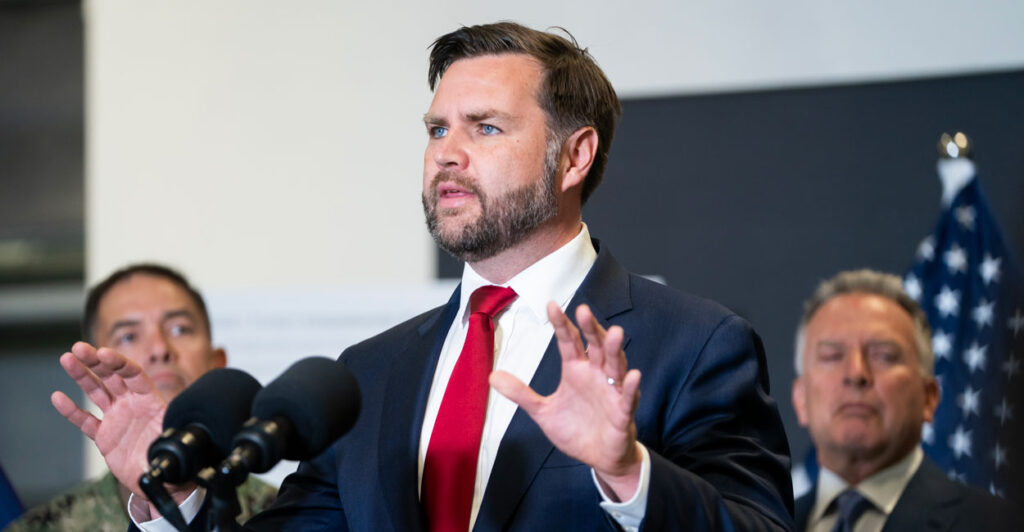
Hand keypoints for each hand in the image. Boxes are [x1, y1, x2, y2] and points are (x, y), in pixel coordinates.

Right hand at [51, 342, 167, 497]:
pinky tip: (58, 397)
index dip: (119, 363)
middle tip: (78, 347)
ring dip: (82, 376)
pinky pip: (85, 420)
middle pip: (112, 377)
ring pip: (96, 392)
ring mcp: (117, 418)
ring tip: (67, 359)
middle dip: (95, 361)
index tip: (103, 353)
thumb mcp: (174, 435)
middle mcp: (132, 405)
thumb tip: (165, 422)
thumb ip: (167, 425)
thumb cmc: (172, 455)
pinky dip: (71, 410)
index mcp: (150, 400)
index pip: (133, 375)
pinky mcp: (105, 436)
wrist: (162, 478)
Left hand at [490, 302, 642, 500]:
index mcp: (576, 370)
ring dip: (615, 349)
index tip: (550, 305)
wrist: (597, 458)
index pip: (568, 342)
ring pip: (615, 365)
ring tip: (615, 333)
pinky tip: (633, 375)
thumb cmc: (575, 429)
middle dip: (590, 328)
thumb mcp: (542, 412)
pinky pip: (628, 397)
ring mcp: (611, 392)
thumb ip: (521, 394)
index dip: (561, 324)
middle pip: (595, 346)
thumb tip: (492, 376)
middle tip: (583, 310)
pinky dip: (630, 386)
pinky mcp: (623, 412)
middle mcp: (596, 375)